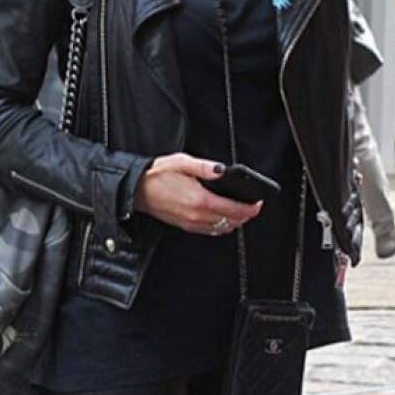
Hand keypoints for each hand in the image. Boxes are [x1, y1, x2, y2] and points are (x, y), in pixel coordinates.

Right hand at [134, 153, 264, 234]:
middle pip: (231, 222)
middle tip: (252, 206)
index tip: (258, 204)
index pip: (234, 209)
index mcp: (200, 200)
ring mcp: (192, 223)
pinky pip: (211, 231)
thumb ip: (206, 167)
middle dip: (245, 215)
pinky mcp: (186, 226)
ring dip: (234, 221)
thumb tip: (223, 170)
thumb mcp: (183, 163)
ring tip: (240, 211)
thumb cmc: (158, 175)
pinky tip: (223, 216)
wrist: (137, 189)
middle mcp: (197, 215)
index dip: (250, 208)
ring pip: (222, 229)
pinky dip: (221, 226)